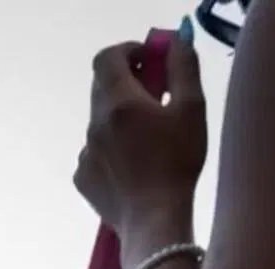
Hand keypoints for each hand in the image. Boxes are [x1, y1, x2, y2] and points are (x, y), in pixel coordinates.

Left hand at [74, 36, 207, 235]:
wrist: (153, 220)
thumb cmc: (178, 163)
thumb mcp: (192, 109)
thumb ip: (183, 68)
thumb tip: (175, 42)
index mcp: (118, 104)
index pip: (106, 59)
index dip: (126, 51)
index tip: (147, 58)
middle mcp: (94, 125)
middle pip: (102, 88)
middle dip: (127, 83)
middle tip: (155, 95)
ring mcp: (84, 153)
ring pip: (100, 122)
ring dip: (120, 119)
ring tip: (149, 139)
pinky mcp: (81, 177)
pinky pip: (95, 152)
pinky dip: (112, 149)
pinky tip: (134, 166)